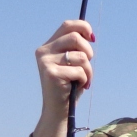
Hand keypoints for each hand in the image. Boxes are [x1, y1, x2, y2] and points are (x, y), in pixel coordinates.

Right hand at [32, 20, 93, 136]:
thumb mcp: (73, 64)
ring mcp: (46, 62)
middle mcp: (44, 51)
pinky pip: (80, 71)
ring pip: (81, 56)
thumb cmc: (69, 87)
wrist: (58, 110)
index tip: (93, 38)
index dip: (83, 27)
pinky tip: (78, 86)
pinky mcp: (51, 73)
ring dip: (88, 70)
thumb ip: (77, 49)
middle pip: (76, 37)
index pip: (67, 25)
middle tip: (88, 64)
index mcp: (48, 46)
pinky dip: (84, 79)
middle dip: (89, 51)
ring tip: (83, 79)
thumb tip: (89, 35)